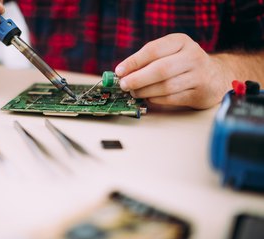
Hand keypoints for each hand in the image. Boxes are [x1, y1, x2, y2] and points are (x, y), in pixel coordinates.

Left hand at [115, 33, 232, 108]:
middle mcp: (192, 56)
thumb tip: (123, 73)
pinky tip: (149, 98)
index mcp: (181, 41)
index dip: (133, 61)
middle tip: (124, 85)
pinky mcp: (200, 93)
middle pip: (160, 69)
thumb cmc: (184, 64)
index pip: (153, 50)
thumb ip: (149, 60)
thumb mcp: (169, 53)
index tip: (119, 71)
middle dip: (138, 79)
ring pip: (166, 86)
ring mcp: (198, 75)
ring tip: (135, 93)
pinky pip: (172, 98)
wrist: (216, 76)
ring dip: (145, 91)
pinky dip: (156, 99)